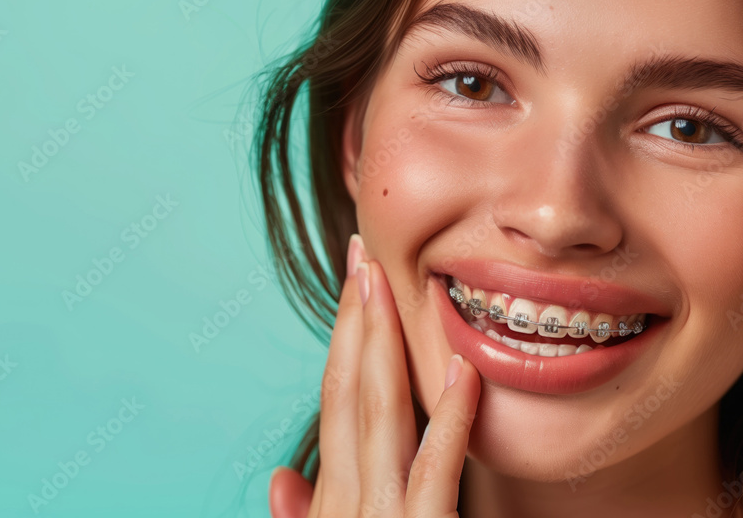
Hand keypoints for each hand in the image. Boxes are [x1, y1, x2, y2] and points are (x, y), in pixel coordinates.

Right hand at [270, 234, 481, 516]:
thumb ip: (307, 515)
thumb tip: (280, 477)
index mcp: (331, 498)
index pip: (335, 400)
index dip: (342, 336)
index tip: (354, 280)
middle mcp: (348, 501)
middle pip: (348, 391)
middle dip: (354, 317)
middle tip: (363, 252)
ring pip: (380, 415)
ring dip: (383, 343)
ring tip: (389, 282)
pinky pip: (434, 471)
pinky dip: (449, 419)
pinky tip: (461, 369)